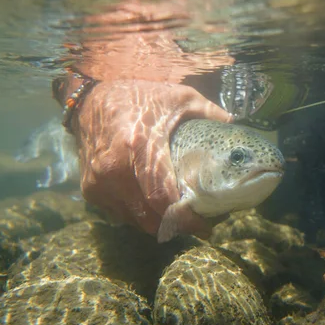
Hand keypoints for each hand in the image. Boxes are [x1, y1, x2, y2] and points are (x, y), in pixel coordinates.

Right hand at [74, 79, 231, 235]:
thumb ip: (209, 113)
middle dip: (175, 225)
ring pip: (134, 220)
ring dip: (157, 221)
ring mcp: (99, 183)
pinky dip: (138, 213)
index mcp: (138, 147)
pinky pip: (120, 213)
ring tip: (177, 214)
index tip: (205, 227)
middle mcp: (114, 171)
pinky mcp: (90, 190)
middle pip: (149, 217)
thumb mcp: (179, 98)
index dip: (185, 218)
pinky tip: (153, 204)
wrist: (90, 99)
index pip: (163, 198)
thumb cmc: (138, 97)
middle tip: (195, 222)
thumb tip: (235, 126)